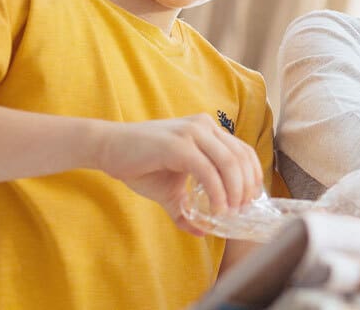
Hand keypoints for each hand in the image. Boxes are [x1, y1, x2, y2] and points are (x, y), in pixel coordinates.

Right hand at [90, 114, 263, 235]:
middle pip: (240, 157)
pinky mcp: (178, 145)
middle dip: (246, 187)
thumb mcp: (170, 191)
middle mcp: (204, 127)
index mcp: (208, 130)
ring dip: (235, 191)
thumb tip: (203, 232)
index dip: (252, 176)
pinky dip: (217, 192)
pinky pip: (207, 170)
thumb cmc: (138, 165)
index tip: (251, 200)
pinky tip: (216, 209)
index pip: (243, 151)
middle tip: (242, 211)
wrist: (107, 149)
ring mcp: (192, 133)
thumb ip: (187, 208)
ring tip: (230, 212)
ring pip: (229, 162)